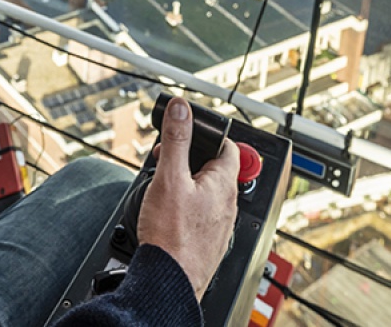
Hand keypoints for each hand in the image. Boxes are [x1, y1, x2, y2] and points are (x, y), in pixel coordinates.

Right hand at [134, 98, 239, 300]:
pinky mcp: (209, 242)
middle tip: (164, 162)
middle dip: (189, 161)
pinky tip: (167, 215)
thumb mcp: (168, 178)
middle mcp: (228, 205)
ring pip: (206, 194)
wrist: (169, 281)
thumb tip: (182, 109)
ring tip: (161, 189)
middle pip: (213, 170)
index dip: (207, 136)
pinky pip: (201, 216)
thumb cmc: (171, 236)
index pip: (228, 147)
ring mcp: (220, 226)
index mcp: (225, 184)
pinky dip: (185, 208)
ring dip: (186, 185)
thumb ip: (176, 140)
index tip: (187, 134)